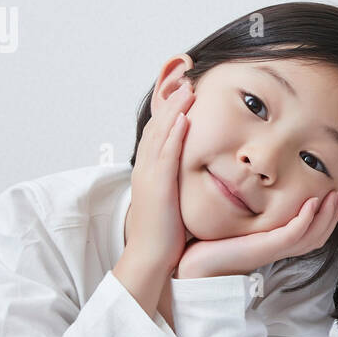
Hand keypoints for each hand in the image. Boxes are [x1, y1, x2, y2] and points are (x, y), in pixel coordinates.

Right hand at [126, 75, 195, 274]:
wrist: (149, 258)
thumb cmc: (164, 236)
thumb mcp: (171, 202)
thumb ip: (178, 185)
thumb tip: (191, 177)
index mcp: (149, 172)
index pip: (158, 133)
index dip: (169, 110)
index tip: (183, 92)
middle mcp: (145, 169)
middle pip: (157, 125)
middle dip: (171, 100)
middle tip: (186, 78)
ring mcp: (149, 176)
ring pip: (160, 134)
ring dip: (174, 109)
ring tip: (188, 88)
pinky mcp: (157, 187)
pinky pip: (165, 155)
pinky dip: (173, 134)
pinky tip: (184, 118)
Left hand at [176, 188, 337, 279]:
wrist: (192, 267)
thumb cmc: (210, 245)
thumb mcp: (236, 225)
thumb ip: (249, 212)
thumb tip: (252, 189)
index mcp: (275, 245)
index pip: (312, 233)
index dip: (327, 216)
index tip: (333, 194)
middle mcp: (278, 249)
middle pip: (318, 236)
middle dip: (333, 214)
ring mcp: (272, 250)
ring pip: (311, 236)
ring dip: (326, 215)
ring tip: (333, 195)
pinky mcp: (262, 248)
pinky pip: (291, 235)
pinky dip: (304, 220)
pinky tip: (310, 202)